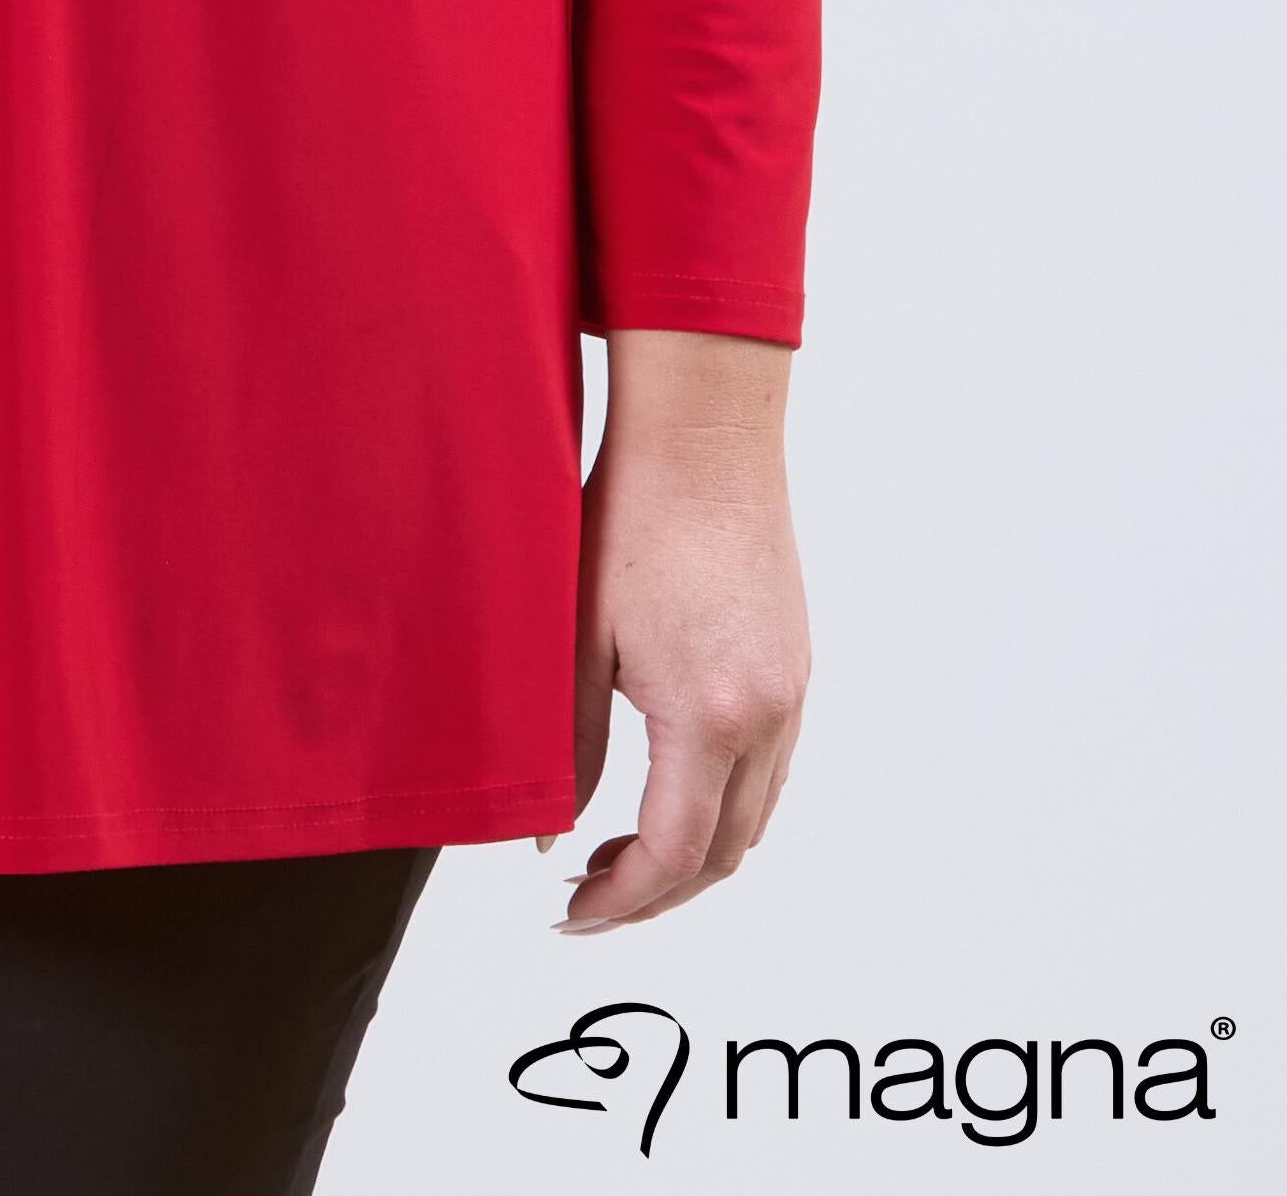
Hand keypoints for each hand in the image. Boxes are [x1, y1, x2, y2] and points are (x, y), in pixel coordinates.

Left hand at [544, 329, 809, 932]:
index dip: (621, 901)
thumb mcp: (578, 640)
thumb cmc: (631, 515)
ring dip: (694, 851)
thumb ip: (568, 749)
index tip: (571, 914)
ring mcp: (793, 692)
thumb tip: (550, 833)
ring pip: (755, 816)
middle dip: (657, 891)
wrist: (705, 432)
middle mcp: (768, 715)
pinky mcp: (795, 664)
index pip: (674, 854)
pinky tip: (668, 785)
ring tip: (618, 848)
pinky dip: (723, 802)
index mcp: (710, 715)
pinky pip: (770, 769)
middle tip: (587, 892)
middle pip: (725, 854)